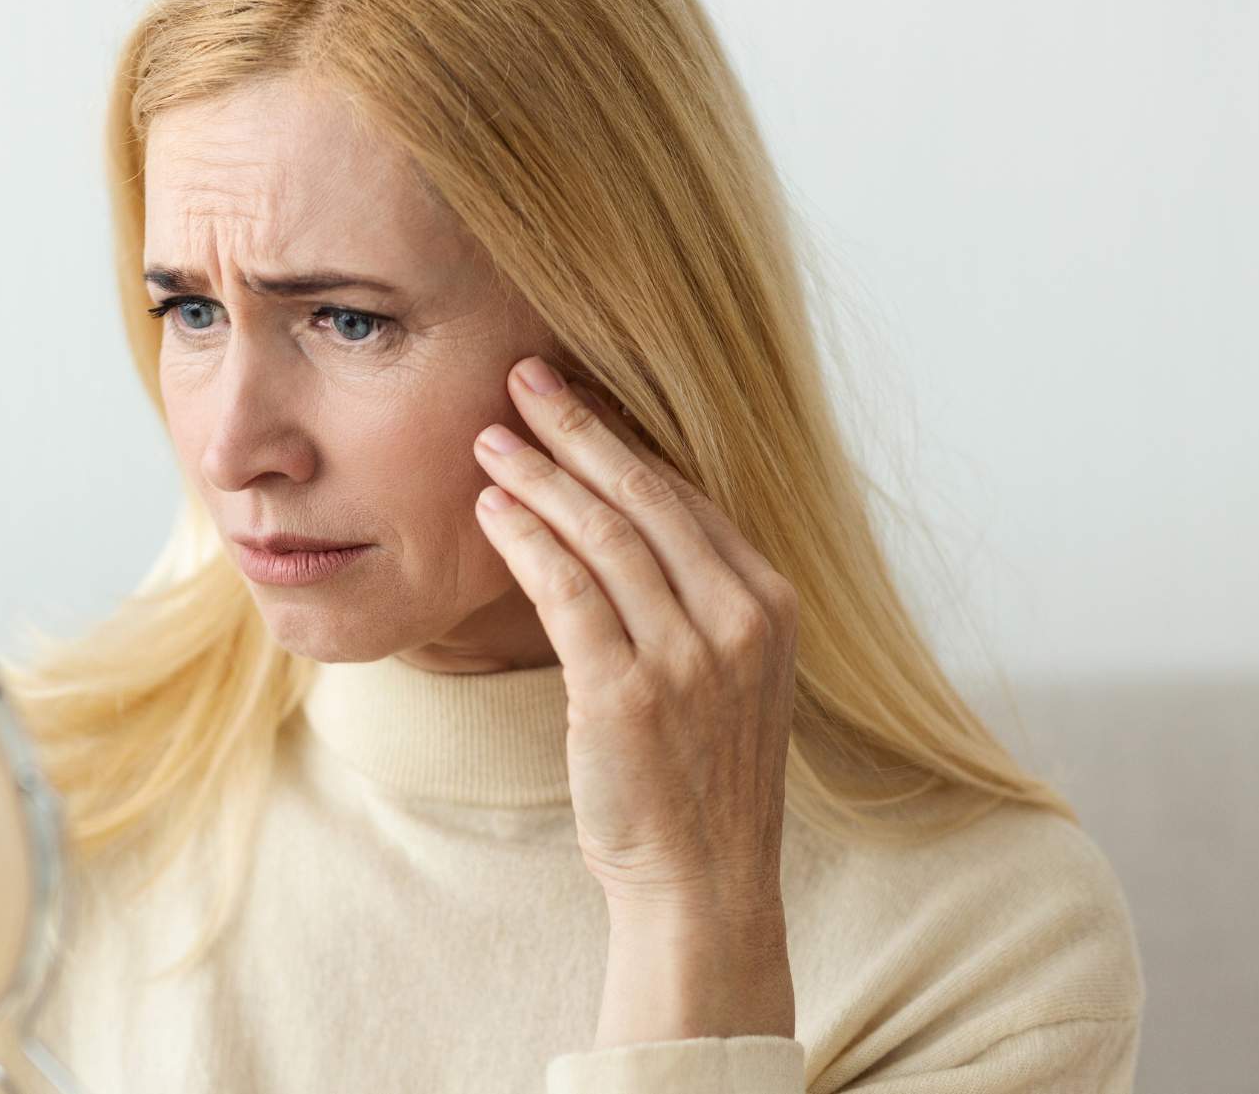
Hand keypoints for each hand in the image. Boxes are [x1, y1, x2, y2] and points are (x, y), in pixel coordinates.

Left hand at [470, 355, 797, 921]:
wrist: (703, 881)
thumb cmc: (699, 775)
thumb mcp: (727, 672)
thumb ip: (693, 596)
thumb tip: (619, 516)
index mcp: (769, 603)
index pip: (684, 496)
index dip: (621, 437)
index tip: (572, 396)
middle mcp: (739, 620)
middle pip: (643, 495)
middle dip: (576, 428)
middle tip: (522, 377)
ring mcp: (688, 657)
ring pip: (601, 534)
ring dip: (538, 475)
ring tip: (489, 438)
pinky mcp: (627, 694)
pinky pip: (566, 592)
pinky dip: (524, 540)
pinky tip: (489, 509)